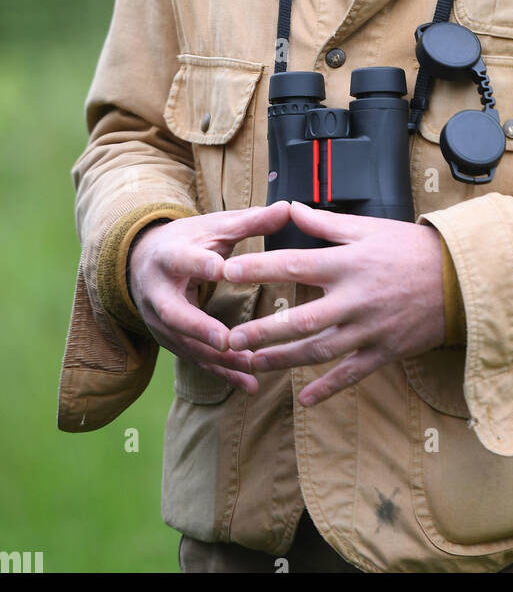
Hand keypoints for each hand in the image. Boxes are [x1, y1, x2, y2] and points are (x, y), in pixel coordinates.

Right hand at [127, 203, 294, 393]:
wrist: (145, 262)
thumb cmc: (189, 241)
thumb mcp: (214, 227)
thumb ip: (250, 221)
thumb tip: (288, 207)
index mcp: (169, 257)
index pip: (183, 260)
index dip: (201, 264)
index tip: (223, 269)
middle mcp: (159, 292)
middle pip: (175, 312)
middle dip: (200, 327)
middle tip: (226, 339)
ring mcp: (161, 322)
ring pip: (187, 343)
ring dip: (218, 358)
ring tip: (251, 367)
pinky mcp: (172, 341)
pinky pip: (197, 360)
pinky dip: (223, 373)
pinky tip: (250, 384)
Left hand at [222, 202, 446, 405]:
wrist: (460, 278)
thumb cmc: (411, 248)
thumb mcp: (369, 228)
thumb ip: (326, 224)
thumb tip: (290, 208)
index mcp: (349, 264)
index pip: (295, 265)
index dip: (260, 269)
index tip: (228, 273)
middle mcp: (355, 299)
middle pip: (300, 320)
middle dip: (262, 331)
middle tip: (229, 339)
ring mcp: (369, 329)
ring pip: (319, 351)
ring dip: (283, 360)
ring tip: (253, 364)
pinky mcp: (384, 351)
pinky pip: (351, 374)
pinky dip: (328, 388)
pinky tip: (304, 399)